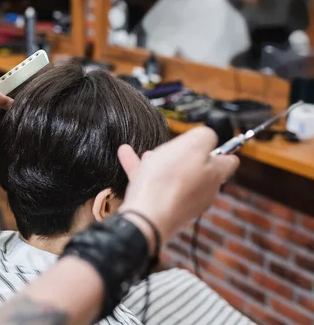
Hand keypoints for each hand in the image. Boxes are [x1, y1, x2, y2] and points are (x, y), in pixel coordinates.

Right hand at [117, 127, 238, 243]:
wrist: (146, 218)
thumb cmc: (170, 182)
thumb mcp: (193, 145)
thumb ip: (205, 136)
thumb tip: (208, 136)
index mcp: (214, 175)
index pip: (228, 161)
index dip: (219, 149)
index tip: (207, 143)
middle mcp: (202, 191)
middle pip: (197, 169)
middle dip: (183, 156)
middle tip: (172, 147)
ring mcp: (182, 202)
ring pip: (172, 176)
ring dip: (160, 162)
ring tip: (146, 153)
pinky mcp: (162, 208)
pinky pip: (152, 185)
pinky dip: (141, 171)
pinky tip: (126, 156)